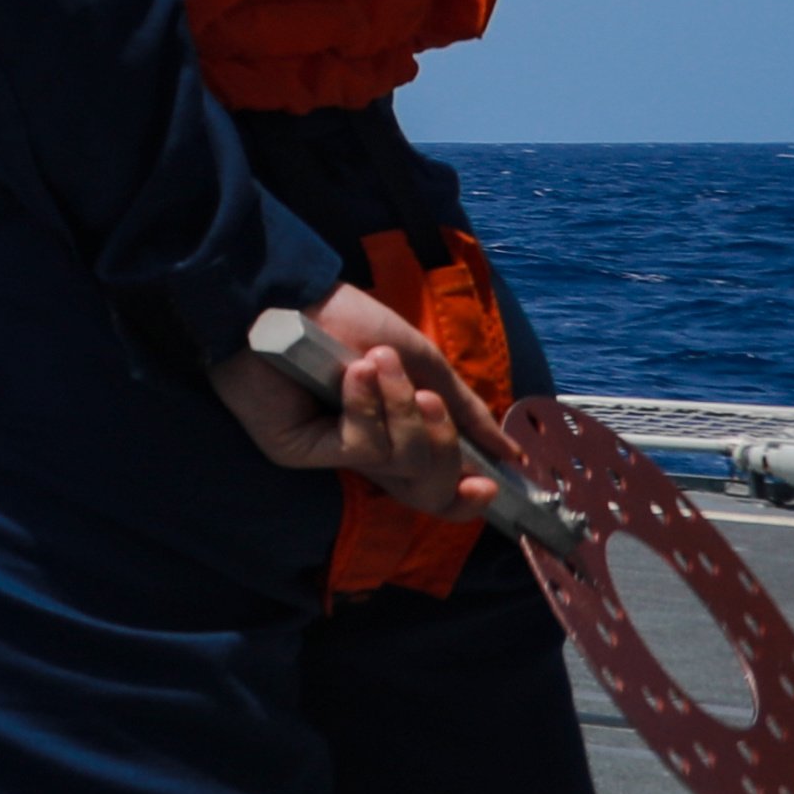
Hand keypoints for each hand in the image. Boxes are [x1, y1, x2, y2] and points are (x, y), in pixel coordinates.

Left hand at [208, 285, 500, 522]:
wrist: (284, 295)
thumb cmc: (345, 318)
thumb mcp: (420, 360)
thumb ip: (463, 408)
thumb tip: (509, 453)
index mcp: (397, 433)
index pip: (437, 488)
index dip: (468, 498)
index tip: (494, 484)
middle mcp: (367, 452)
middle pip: (428, 491)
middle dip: (446, 448)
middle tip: (432, 401)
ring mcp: (331, 455)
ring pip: (404, 468)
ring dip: (404, 410)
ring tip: (379, 363)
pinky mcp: (299, 452)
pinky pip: (364, 448)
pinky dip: (369, 407)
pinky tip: (352, 373)